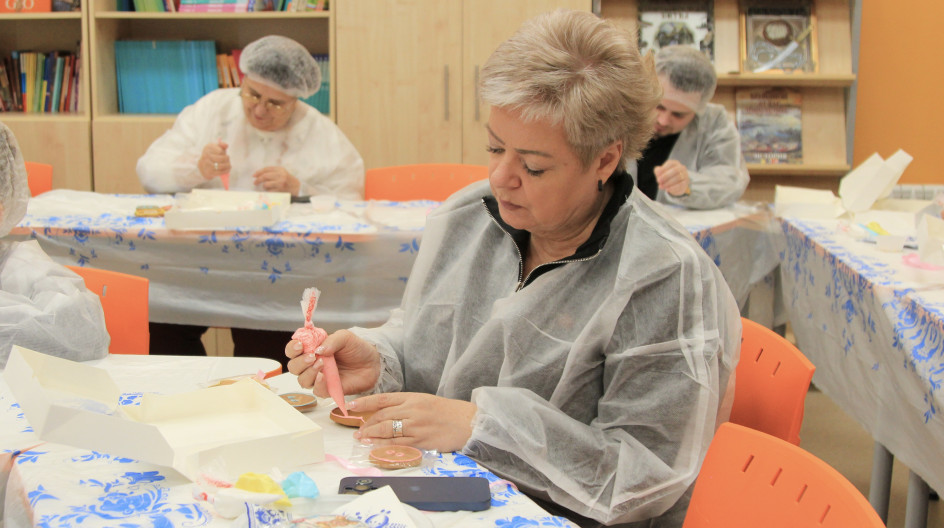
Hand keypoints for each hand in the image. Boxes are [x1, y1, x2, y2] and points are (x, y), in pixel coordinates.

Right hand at [198, 139, 229, 179]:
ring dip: (226, 165)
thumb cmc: (213, 154)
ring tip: (229, 164)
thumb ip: (222, 145)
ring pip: (219, 166)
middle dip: (226, 159)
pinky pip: (219, 172)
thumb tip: (226, 145)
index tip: (224, 153)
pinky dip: (225, 171)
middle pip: (220, 159)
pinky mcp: (209, 172)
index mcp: (208, 148)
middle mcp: (205, 156)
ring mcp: (206, 164)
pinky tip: (228, 169)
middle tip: (228, 159)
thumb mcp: (217, 147)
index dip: (223, 153)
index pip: (219, 151)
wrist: (204, 164)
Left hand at [253, 166, 300, 194]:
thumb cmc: (286, 179)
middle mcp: (280, 175)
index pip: (266, 169)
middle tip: (255, 182)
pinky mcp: (280, 190)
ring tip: (266, 187)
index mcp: (280, 169)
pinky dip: (268, 191)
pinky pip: (269, 191)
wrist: (296, 186)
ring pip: (266, 184)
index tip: (253, 175)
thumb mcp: (281, 172)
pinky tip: (270, 191)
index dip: (258, 172)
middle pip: (265, 176)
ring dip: (264, 186)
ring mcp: (280, 183)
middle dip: (258, 180)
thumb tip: (257, 175)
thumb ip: (272, 171)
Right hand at [285, 329, 380, 396]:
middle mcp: (312, 365)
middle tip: (312, 356)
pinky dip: (318, 384)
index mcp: (312, 349)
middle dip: (299, 362)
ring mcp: (319, 378)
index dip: (292, 348)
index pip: (293, 350)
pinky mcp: (328, 390)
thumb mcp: (345, 337)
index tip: (299, 345)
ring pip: (302, 380)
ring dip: (308, 372)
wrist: (373, 363)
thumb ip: (331, 340)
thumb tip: (318, 349)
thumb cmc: (357, 348)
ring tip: (322, 364)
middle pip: (293, 367)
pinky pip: (316, 391)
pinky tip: (324, 377)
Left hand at [350, 392, 477, 451]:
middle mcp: (412, 410)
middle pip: (382, 416)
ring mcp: (415, 426)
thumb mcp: (424, 401)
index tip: (351, 406)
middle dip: (366, 423)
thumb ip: (405, 405)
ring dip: (371, 435)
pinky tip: (374, 446)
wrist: (466, 422)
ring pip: (386, 430)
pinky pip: (397, 443)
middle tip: (357, 429)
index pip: (382, 399)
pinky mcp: (420, 440)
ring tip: (361, 438)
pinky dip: (383, 445)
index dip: (364, 402)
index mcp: (412, 397)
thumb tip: (383, 412)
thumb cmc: (445, 411)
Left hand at [654, 160, 689, 196]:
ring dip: (668, 183)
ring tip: (661, 186)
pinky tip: (667, 189)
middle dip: (665, 176)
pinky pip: (680, 184)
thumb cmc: (667, 177)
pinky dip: (673, 187)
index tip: (657, 174)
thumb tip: (657, 171)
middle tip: (658, 181)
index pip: (670, 164)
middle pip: (675, 170)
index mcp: (674, 163)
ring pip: (678, 178)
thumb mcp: (661, 173)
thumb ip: (658, 171)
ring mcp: (685, 175)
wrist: (676, 185)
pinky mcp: (686, 182)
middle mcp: (681, 167)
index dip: (663, 169)